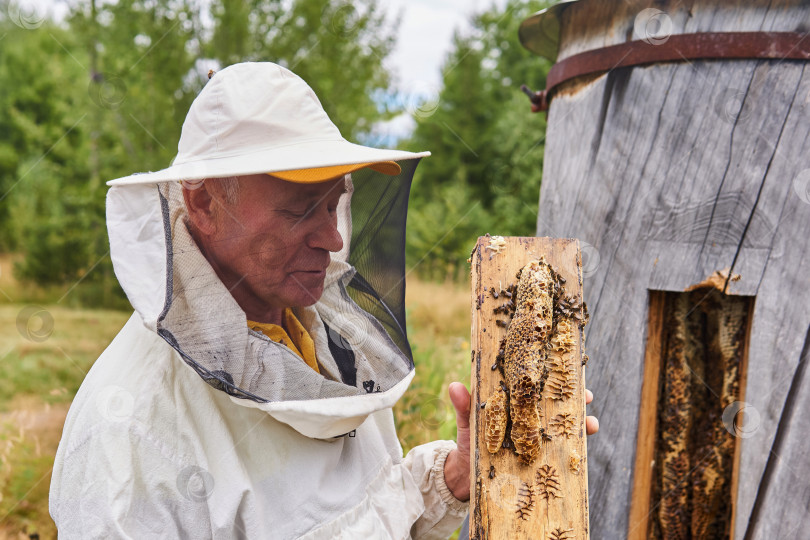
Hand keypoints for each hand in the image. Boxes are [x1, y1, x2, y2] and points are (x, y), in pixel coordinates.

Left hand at [442, 384, 598, 502]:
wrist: (464, 477)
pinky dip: (572, 451)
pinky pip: (559, 454)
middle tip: (586, 396)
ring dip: (580, 425)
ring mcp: (535, 440)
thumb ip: (463, 406)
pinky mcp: (538, 459)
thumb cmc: (467, 442)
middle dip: (574, 400)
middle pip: (556, 406)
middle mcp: (529, 420)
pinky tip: (581, 451)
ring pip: (563, 428)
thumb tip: (455, 386)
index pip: (536, 389)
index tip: (565, 372)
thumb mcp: (466, 422)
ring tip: (591, 424)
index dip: (552, 379)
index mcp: (514, 406)